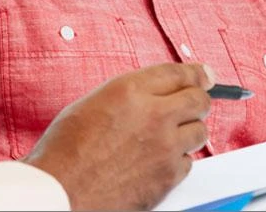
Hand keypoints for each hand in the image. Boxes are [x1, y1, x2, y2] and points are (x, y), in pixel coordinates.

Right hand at [23, 62, 214, 210]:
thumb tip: (156, 92)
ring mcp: (165, 147)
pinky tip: (158, 161)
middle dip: (197, 100)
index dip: (196, 73)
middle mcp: (153, 114)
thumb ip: (130, 93)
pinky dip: (177, 160)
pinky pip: (188, 162)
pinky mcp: (168, 176)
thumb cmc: (65, 150)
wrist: (61, 191)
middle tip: (192, 105)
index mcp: (130, 90)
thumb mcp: (92, 103)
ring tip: (168, 137)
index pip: (179, 73)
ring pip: (200, 132)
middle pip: (199, 100)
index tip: (204, 76)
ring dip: (189, 131)